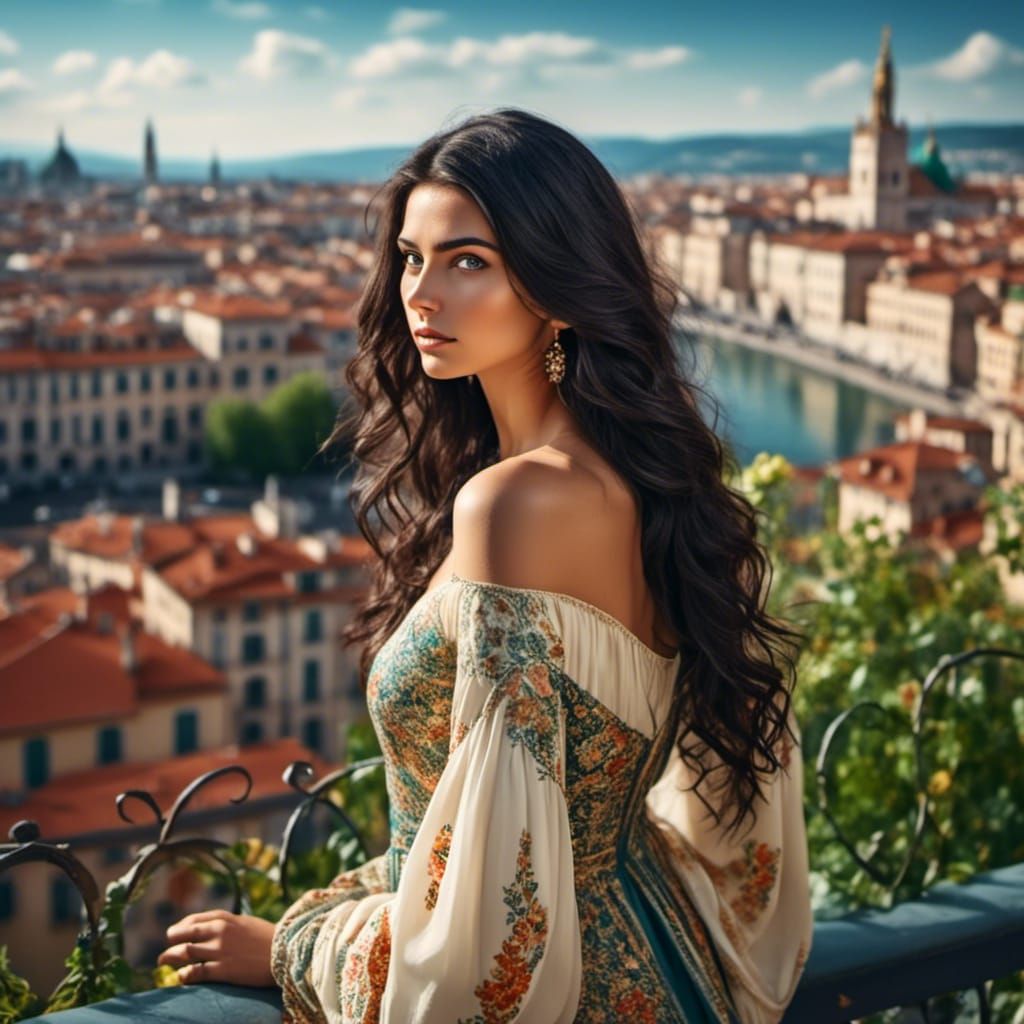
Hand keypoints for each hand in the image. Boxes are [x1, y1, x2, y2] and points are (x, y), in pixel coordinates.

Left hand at [158, 909, 276, 987]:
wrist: (285, 952)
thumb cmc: (267, 937)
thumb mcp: (245, 923)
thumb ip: (226, 924)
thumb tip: (207, 930)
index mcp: (225, 918)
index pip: (192, 920)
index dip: (179, 928)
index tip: (173, 936)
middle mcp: (219, 932)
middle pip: (183, 936)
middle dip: (170, 944)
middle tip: (164, 953)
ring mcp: (220, 951)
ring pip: (184, 954)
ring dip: (170, 959)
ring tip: (164, 964)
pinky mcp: (223, 970)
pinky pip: (195, 973)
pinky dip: (184, 975)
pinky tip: (181, 977)